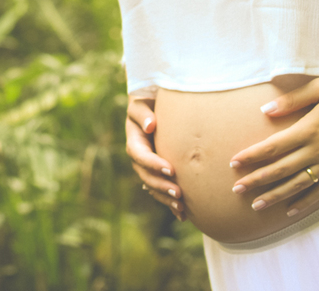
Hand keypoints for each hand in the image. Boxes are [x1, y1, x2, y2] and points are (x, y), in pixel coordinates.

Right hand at [125, 95, 185, 221]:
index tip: (170, 169)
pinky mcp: (157, 173)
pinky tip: (184, 215)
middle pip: (146, 176)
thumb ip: (143, 113)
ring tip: (182, 206)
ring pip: (153, 187)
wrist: (153, 106)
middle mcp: (139, 157)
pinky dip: (170, 203)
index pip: (140, 155)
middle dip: (161, 186)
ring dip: (166, 198)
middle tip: (179, 193)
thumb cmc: (149, 102)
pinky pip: (161, 190)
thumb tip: (149, 126)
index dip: (153, 164)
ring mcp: (147, 167)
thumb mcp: (141, 103)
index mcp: (134, 141)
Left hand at [227, 76, 318, 216]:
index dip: (252, 156)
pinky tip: (290, 211)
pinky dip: (305, 202)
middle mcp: (318, 150)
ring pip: (297, 185)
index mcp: (309, 128)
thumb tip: (265, 111)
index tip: (233, 163)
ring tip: (256, 205)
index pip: (272, 147)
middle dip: (256, 180)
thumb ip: (292, 100)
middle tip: (236, 189)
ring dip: (275, 196)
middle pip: (280, 170)